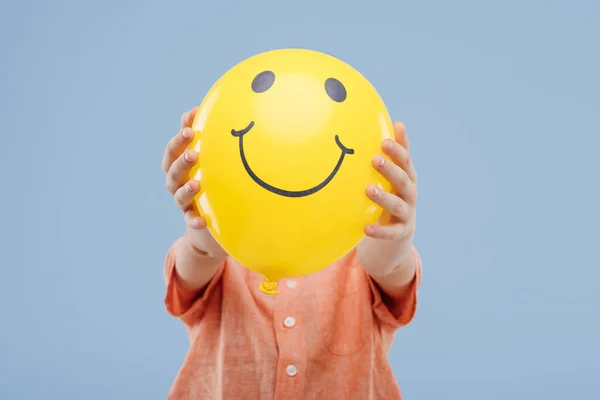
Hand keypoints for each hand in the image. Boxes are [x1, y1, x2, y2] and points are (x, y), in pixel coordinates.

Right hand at [161, 107, 225, 256]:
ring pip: (179, 196)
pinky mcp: (194, 220)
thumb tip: (200, 107)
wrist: (211, 219)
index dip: (179, 140)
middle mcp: (177, 184)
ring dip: (186, 190)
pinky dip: (195, 221)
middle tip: (194, 154)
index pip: (173, 150)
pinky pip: (192, 222)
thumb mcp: (205, 157)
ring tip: (196, 184)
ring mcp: (184, 203)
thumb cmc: (209, 179)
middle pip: (173, 172)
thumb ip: (201, 136)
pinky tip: (202, 221)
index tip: (189, 128)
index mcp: (179, 165)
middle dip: (181, 162)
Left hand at [364, 122, 416, 252]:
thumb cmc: (392, 197)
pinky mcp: (400, 233)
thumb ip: (393, 155)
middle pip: (403, 180)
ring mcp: (407, 214)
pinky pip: (391, 232)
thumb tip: (396, 122)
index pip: (405, 161)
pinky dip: (380, 231)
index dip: (398, 150)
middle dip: (390, 170)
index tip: (384, 141)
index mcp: (407, 178)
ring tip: (368, 190)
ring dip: (384, 198)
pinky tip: (367, 228)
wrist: (399, 236)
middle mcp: (409, 194)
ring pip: (398, 205)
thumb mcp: (392, 177)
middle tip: (375, 159)